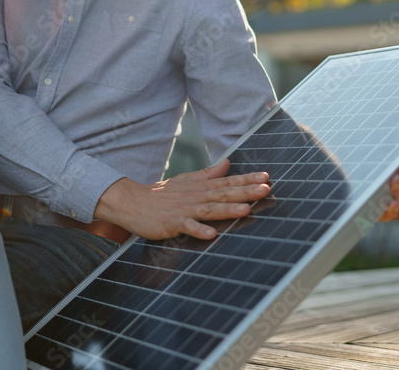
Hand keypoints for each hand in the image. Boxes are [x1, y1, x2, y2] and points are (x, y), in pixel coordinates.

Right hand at [94, 159, 270, 240]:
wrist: (131, 202)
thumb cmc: (161, 194)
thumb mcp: (187, 181)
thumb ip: (208, 173)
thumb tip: (228, 163)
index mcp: (200, 187)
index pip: (227, 181)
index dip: (247, 179)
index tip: (267, 178)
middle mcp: (195, 196)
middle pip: (223, 193)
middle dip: (245, 191)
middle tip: (265, 189)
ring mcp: (184, 210)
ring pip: (209, 209)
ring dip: (227, 209)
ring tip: (246, 209)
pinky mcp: (171, 223)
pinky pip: (187, 227)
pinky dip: (198, 230)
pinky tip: (212, 234)